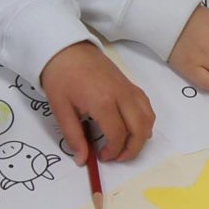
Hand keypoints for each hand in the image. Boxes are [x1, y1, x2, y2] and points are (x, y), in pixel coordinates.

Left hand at [41, 40, 154, 163]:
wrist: (66, 48)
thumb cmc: (60, 77)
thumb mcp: (60, 109)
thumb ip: (73, 136)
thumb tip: (82, 160)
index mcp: (103, 102)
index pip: (118, 135)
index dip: (113, 152)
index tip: (101, 157)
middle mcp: (122, 96)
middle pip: (140, 129)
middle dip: (132, 150)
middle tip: (117, 157)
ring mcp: (129, 89)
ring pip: (148, 118)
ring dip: (141, 136)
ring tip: (125, 145)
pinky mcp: (130, 84)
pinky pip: (146, 106)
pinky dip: (144, 121)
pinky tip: (131, 127)